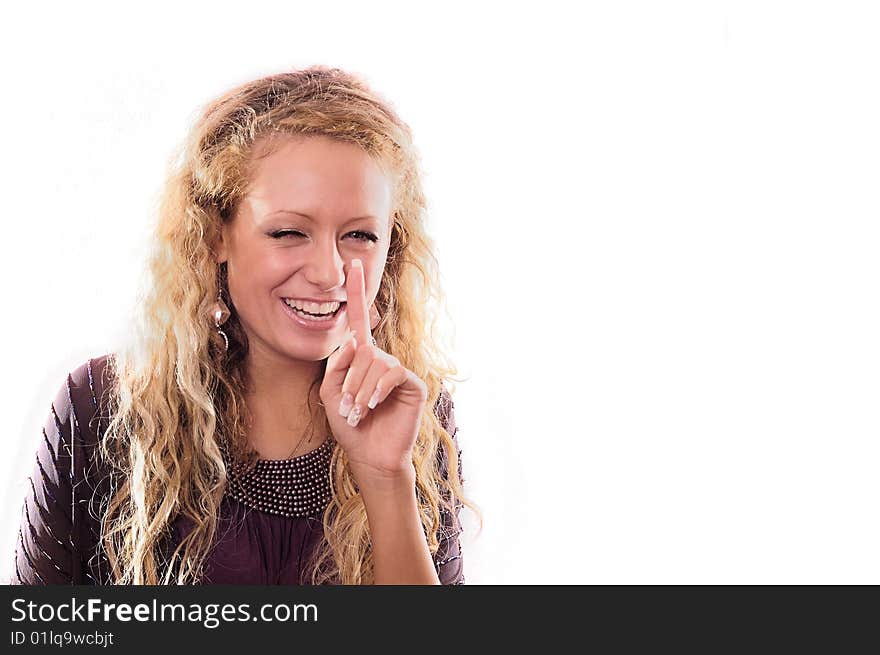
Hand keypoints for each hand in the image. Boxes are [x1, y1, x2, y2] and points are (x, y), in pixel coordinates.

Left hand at [320, 258, 427, 484]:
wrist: (370, 456)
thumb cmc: (350, 426)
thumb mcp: (330, 394)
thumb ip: (337, 366)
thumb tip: (356, 341)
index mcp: (362, 358)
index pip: (360, 319)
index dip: (357, 291)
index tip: (353, 263)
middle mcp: (382, 359)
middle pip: (362, 351)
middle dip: (348, 381)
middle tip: (346, 409)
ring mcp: (399, 371)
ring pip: (374, 364)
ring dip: (359, 391)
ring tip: (357, 413)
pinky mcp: (412, 384)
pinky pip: (391, 374)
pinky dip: (377, 390)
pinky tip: (373, 406)